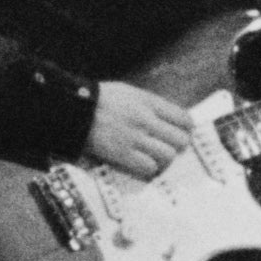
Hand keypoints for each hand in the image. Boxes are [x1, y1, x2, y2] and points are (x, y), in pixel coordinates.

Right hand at [80, 80, 201, 179]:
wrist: (74, 110)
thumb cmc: (99, 99)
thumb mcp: (128, 92)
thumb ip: (149, 104)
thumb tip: (167, 119)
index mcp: (148, 102)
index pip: (183, 118)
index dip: (186, 128)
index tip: (182, 131)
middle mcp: (146, 120)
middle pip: (180, 139)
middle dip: (178, 145)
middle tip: (170, 147)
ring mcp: (135, 138)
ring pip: (168, 155)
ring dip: (164, 158)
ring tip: (156, 157)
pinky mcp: (123, 154)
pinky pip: (149, 167)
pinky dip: (149, 168)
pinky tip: (142, 163)